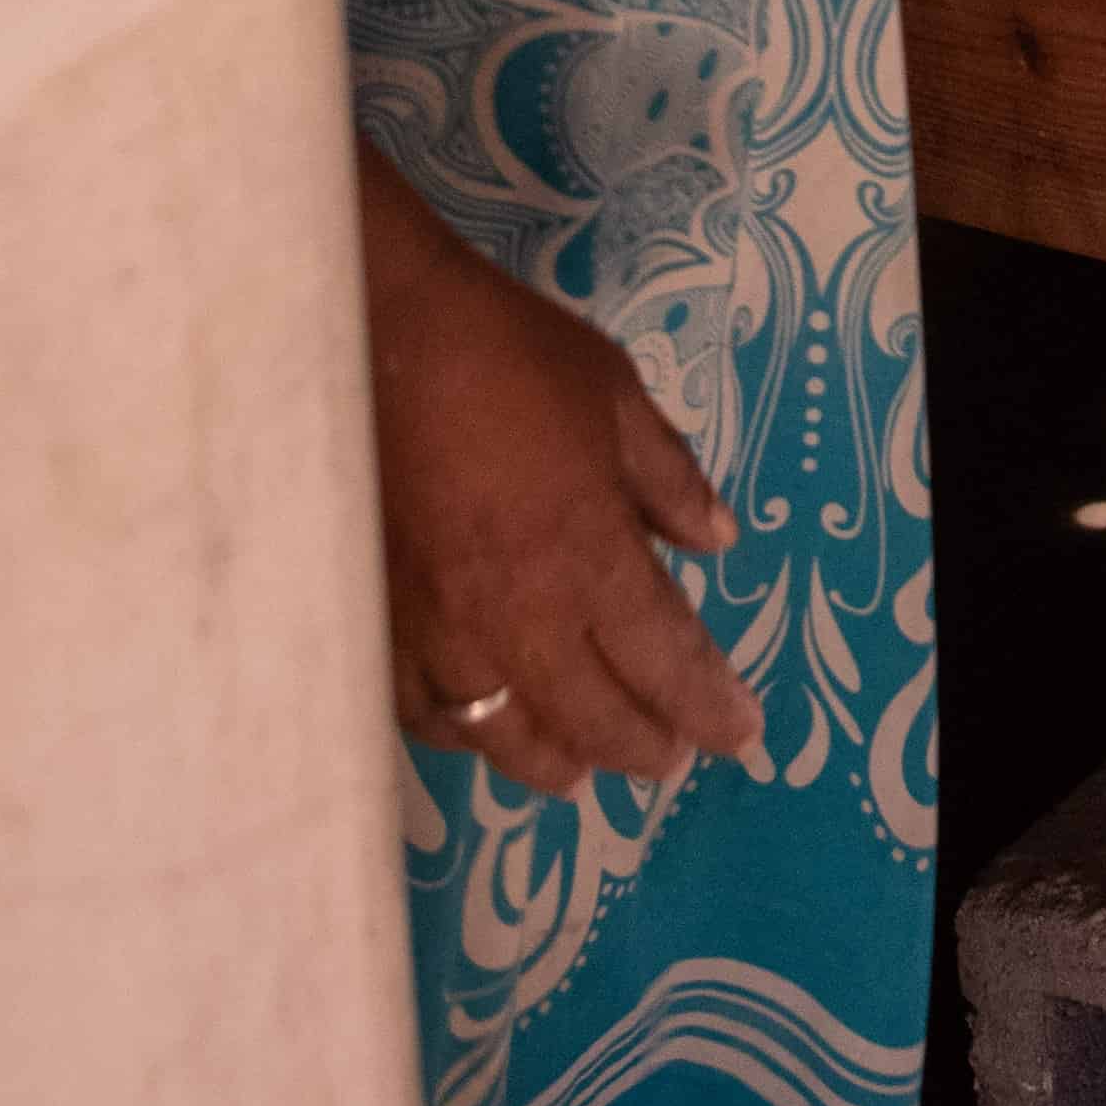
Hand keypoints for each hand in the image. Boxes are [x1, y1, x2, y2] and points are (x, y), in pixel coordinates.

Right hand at [359, 159, 766, 799]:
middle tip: (672, 759)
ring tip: (582, 771)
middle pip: (594, 718)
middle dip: (644, 747)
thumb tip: (718, 540)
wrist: (364, 334)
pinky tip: (481, 730)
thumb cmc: (499, 353)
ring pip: (507, 735)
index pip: (666, 662)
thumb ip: (667, 479)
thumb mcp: (612, 394)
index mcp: (589, 556)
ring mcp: (441, 633)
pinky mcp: (377, 627)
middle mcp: (520, 617)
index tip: (742, 737)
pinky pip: (426, 713)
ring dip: (557, 760)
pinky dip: (465, 734)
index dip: (709, 708)